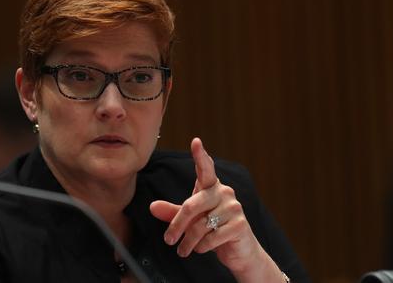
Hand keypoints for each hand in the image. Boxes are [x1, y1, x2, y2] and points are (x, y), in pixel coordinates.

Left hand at [149, 138, 281, 281]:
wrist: (239, 251)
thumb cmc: (213, 230)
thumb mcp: (191, 220)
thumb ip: (172, 213)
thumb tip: (152, 207)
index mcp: (211, 187)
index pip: (206, 168)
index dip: (200, 155)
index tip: (195, 142)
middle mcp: (224, 193)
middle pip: (192, 205)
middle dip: (177, 225)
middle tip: (168, 240)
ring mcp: (234, 208)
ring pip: (200, 225)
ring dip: (188, 241)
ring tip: (184, 250)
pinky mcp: (240, 225)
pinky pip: (211, 237)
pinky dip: (202, 247)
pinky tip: (202, 248)